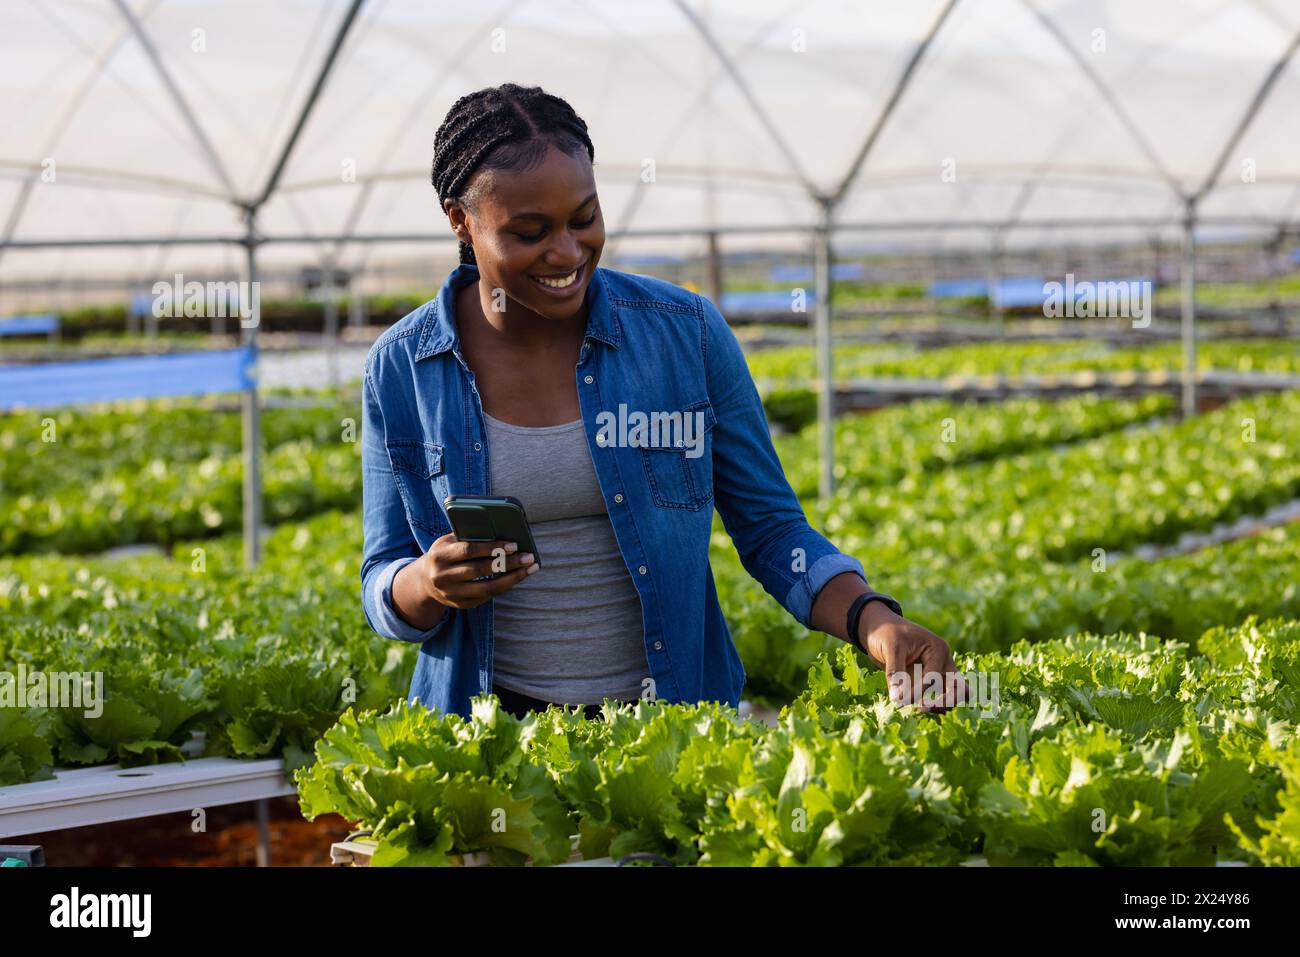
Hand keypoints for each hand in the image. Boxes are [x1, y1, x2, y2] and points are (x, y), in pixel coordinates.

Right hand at [415, 534, 537, 609]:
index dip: (492, 548)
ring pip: (487, 588)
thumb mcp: (448, 542)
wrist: (426, 581)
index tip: (514, 544)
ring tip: (530, 568)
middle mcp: (443, 576)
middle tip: (528, 557)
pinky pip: (487, 596)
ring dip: (512, 578)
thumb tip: (500, 529)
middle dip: (508, 563)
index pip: (469, 551)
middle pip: (480, 570)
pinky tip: (518, 577)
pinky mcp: (461, 605)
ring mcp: (451, 594)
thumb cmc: (445, 554)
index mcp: (439, 555)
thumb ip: (468, 535)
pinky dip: (505, 586)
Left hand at [858, 602, 966, 712]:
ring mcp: (939, 671)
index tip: (900, 701)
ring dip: (941, 705)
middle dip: (945, 701)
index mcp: (938, 649)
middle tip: (921, 708)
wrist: (879, 628)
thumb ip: (895, 673)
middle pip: (959, 688)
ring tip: (919, 709)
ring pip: (954, 694)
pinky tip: (916, 707)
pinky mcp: (930, 680)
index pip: (933, 677)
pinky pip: (940, 696)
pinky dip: (934, 704)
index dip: (918, 692)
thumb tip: (897, 699)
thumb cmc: (886, 632)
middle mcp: (943, 661)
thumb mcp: (891, 648)